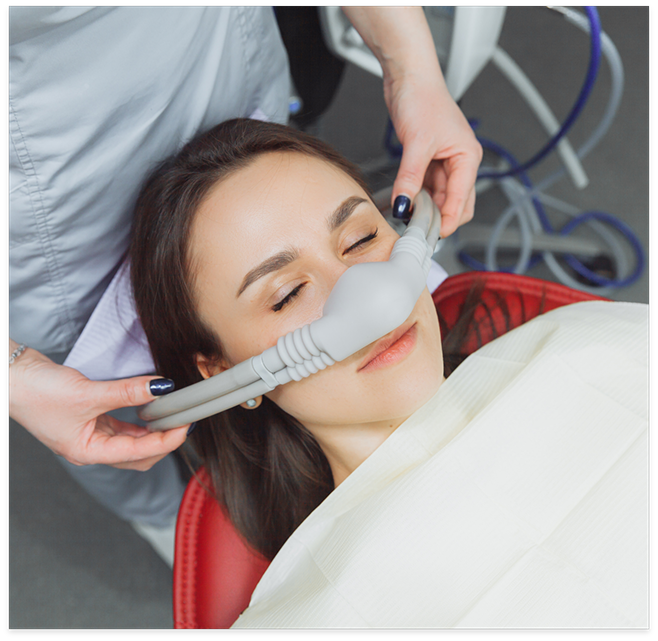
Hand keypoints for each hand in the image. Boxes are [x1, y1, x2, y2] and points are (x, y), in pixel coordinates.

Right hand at [9, 346, 188, 469]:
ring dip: (153, 429)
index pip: (138, 453)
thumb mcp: (88, 393)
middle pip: (138, 454)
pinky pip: (122, 423)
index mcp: (88, 452)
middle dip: (163, 441)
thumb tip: (161, 388)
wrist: (10, 376)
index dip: (166, 441)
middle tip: (183, 421)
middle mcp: (91, 447)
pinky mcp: (90, 417)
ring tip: (173, 414)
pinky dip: (139, 417)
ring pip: (132, 439)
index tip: (185, 425)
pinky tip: (151, 407)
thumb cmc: (36, 393)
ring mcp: (91, 433)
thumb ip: (127, 391)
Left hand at [384, 71, 482, 237]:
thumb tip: (404, 205)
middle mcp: (460, 162)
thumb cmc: (423, 98)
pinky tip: (405, 202)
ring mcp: (444, 162)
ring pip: (439, 197)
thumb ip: (410, 178)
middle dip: (439, 218)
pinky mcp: (429, 160)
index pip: (462, 200)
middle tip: (418, 232)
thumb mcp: (416, 144)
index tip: (433, 237)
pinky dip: (417, 196)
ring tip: (408, 217)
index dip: (448, 221)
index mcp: (468, 158)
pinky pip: (426, 187)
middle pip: (456, 203)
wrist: (409, 77)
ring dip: (426, 208)